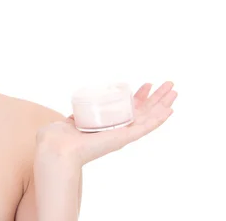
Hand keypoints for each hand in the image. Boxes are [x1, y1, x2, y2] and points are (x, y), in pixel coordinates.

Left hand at [36, 81, 177, 166]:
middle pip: (144, 111)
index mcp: (108, 127)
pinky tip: (170, 110)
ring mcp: (122, 134)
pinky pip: (145, 127)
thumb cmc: (58, 139)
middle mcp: (118, 131)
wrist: (57, 148)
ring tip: (175, 91)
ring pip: (149, 117)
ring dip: (163, 104)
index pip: (129, 109)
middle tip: (169, 84)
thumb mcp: (70, 123)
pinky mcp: (124, 138)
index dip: (139, 97)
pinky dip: (158, 119)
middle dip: (157, 97)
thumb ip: (75, 120)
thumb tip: (71, 117)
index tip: (147, 84)